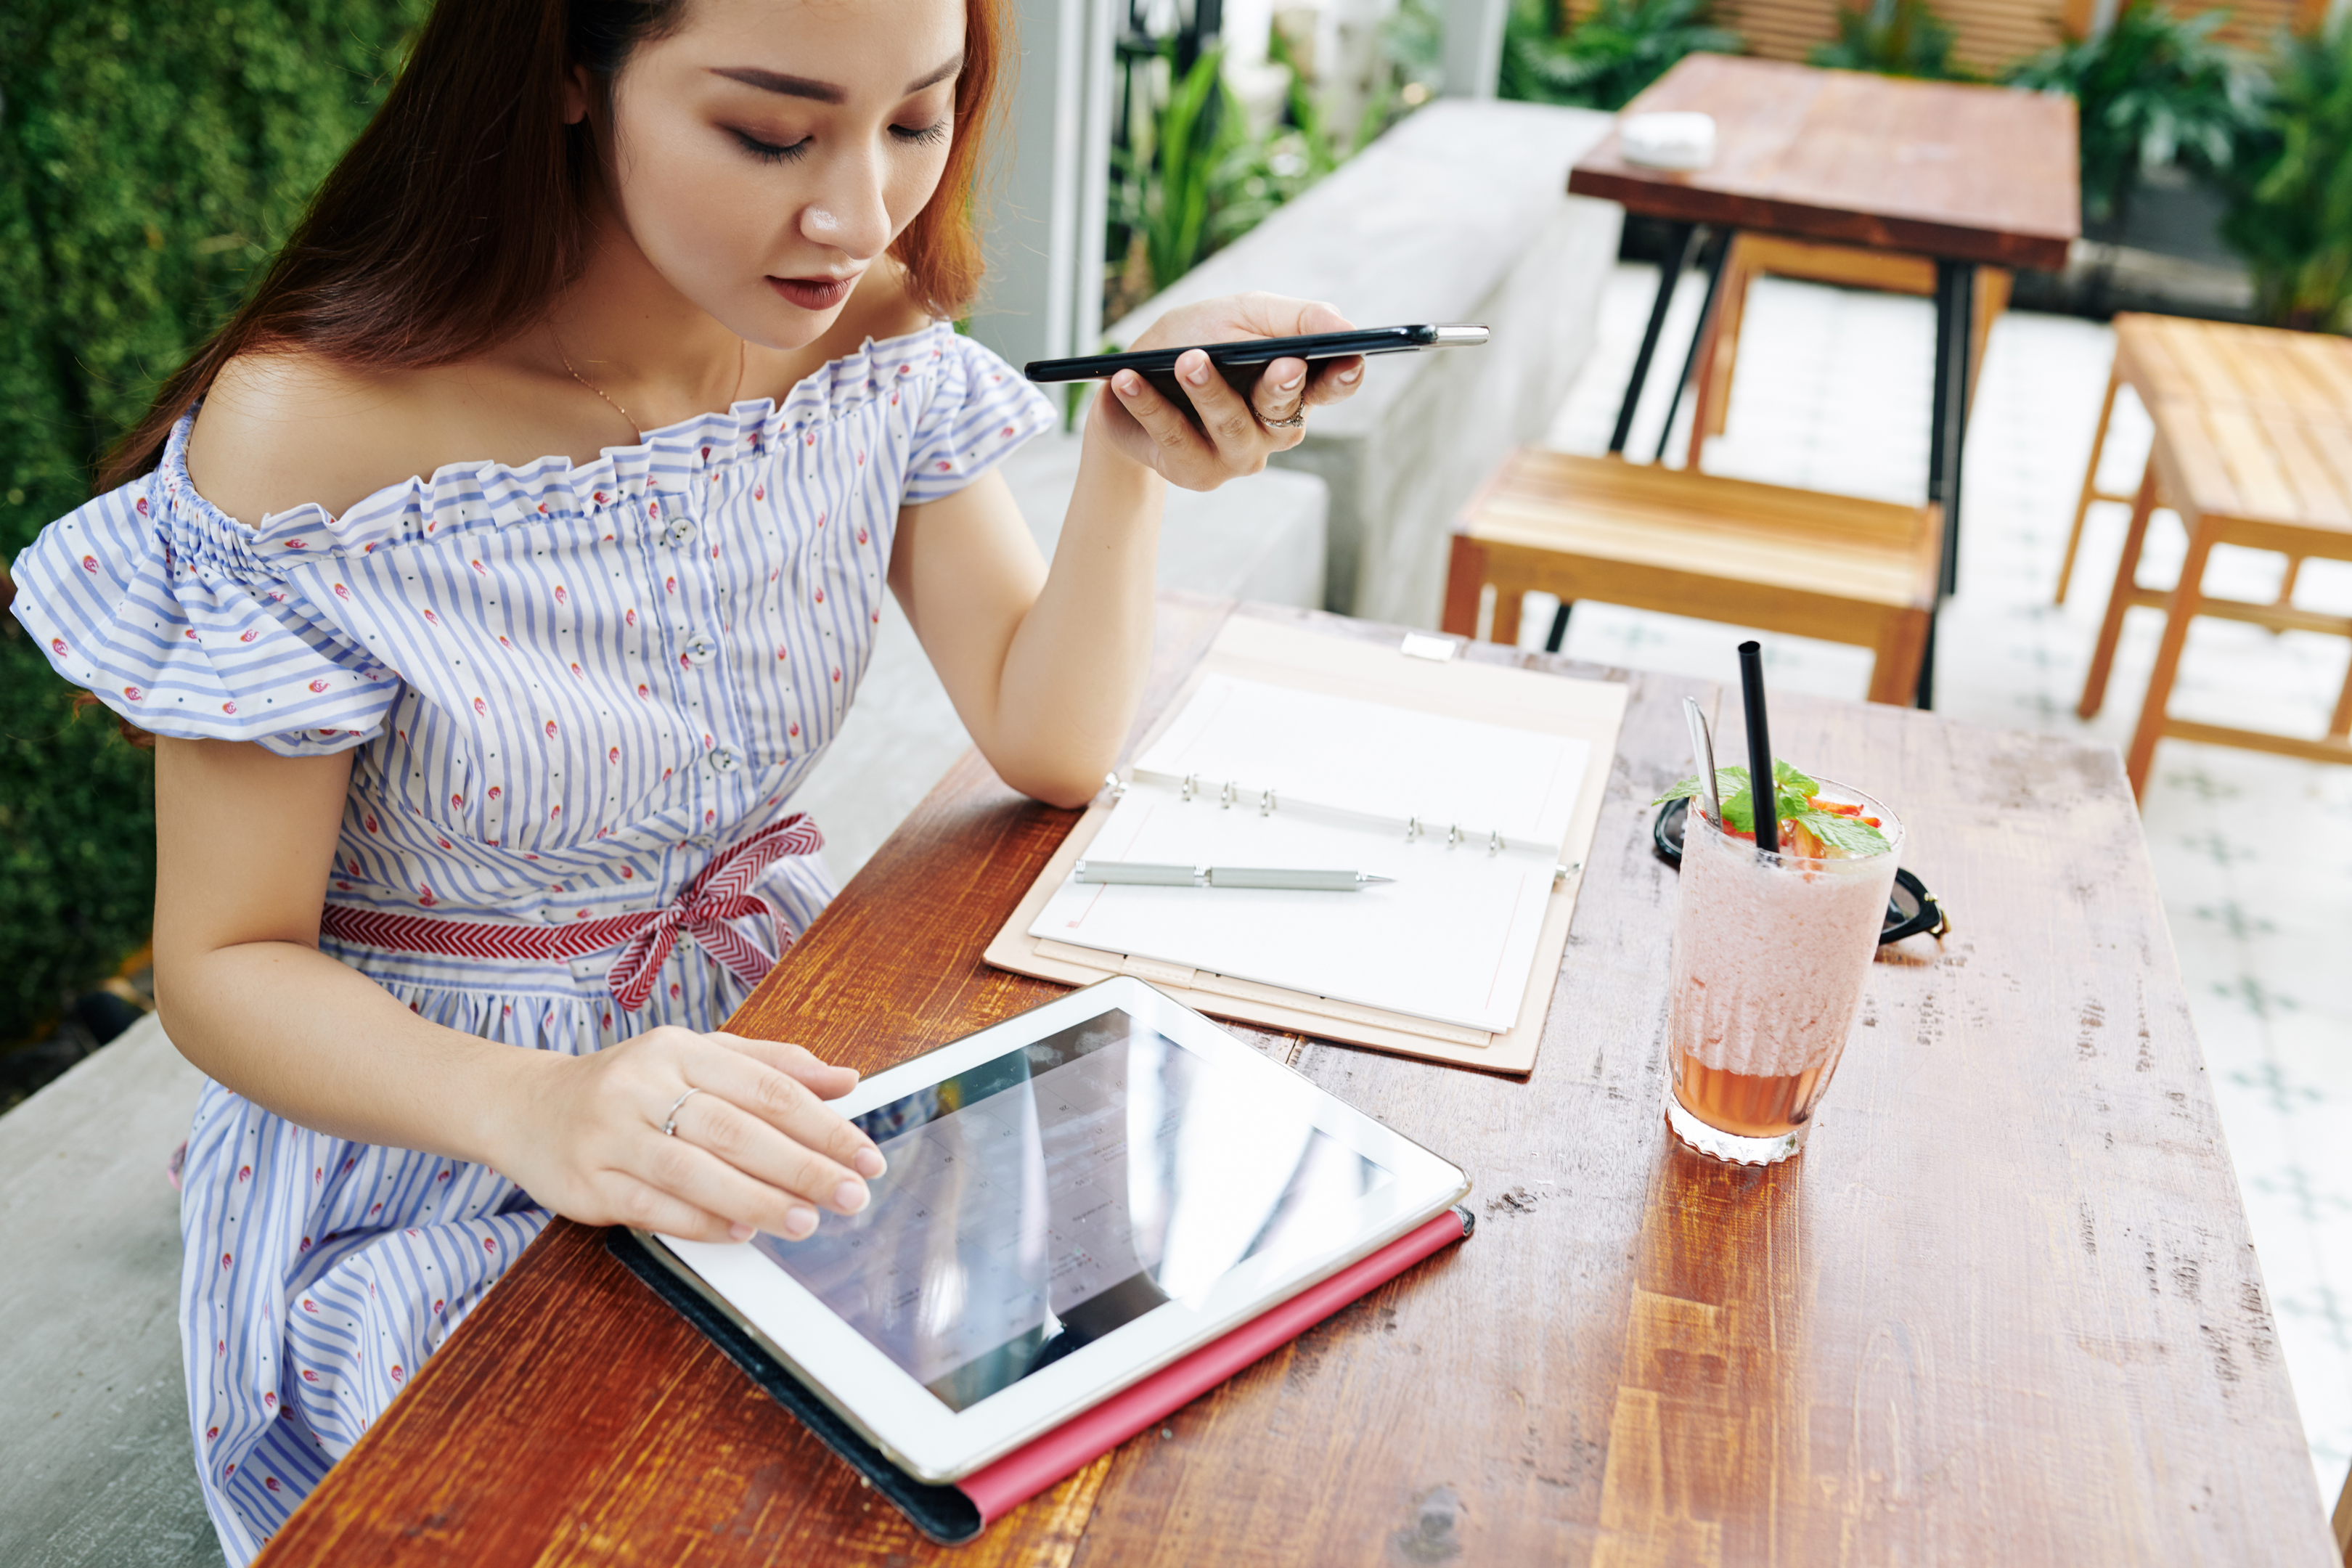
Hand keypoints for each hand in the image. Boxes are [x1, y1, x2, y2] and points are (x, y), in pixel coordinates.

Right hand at [495, 1027, 884, 1243]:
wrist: (526, 1106)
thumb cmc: (630, 1084)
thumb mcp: (697, 1057)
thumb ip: (772, 1066)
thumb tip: (846, 1080)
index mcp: (678, 1049)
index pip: (765, 1086)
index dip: (822, 1123)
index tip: (863, 1154)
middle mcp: (642, 1085)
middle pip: (735, 1130)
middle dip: (802, 1166)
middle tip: (850, 1194)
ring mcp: (609, 1135)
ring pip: (695, 1171)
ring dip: (758, 1200)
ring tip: (806, 1220)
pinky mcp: (585, 1183)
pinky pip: (651, 1206)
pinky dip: (700, 1222)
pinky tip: (742, 1231)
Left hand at [1090, 292, 1365, 490]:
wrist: (1128, 381)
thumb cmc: (1194, 340)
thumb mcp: (1240, 314)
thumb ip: (1293, 317)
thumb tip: (1343, 325)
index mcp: (1293, 389)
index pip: (1331, 388)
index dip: (1344, 378)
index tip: (1350, 359)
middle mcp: (1272, 430)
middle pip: (1284, 410)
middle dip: (1281, 385)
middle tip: (1281, 363)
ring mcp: (1235, 457)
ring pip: (1231, 426)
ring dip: (1210, 392)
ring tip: (1187, 361)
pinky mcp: (1194, 472)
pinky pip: (1173, 438)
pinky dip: (1148, 405)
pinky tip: (1128, 380)